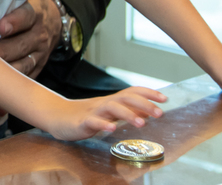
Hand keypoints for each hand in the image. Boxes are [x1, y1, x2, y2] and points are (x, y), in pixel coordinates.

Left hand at [0, 0, 60, 78]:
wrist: (54, 18)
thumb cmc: (28, 2)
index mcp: (35, 12)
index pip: (27, 16)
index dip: (15, 22)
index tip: (1, 26)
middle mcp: (40, 33)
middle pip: (23, 44)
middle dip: (4, 50)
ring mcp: (41, 52)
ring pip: (25, 64)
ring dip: (7, 69)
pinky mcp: (39, 65)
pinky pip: (28, 77)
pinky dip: (14, 84)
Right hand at [44, 87, 165, 140]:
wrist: (57, 116)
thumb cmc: (85, 115)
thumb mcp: (108, 113)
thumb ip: (127, 112)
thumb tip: (148, 113)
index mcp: (111, 101)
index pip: (132, 92)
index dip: (148, 93)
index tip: (165, 99)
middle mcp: (104, 103)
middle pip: (125, 98)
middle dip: (144, 104)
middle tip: (160, 114)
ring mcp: (92, 112)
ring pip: (111, 108)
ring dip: (127, 114)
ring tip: (141, 123)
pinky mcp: (81, 122)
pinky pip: (92, 122)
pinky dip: (102, 124)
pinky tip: (111, 128)